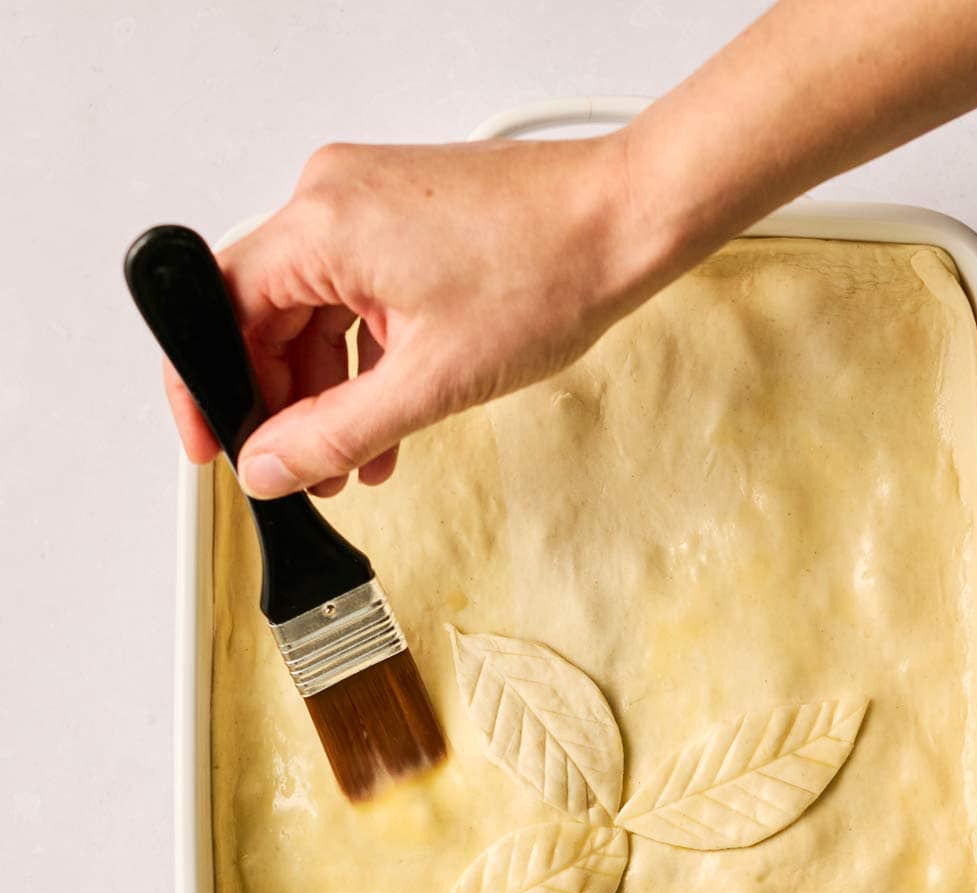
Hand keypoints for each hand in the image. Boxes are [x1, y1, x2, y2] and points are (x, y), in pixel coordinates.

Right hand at [166, 134, 656, 497]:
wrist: (626, 223)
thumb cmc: (549, 273)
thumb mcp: (429, 383)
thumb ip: (335, 435)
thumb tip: (271, 467)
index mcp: (321, 223)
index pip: (220, 310)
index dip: (207, 389)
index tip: (213, 444)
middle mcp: (333, 197)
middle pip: (265, 316)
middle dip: (282, 401)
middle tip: (301, 469)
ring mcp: (368, 202)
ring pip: (314, 313)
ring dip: (329, 391)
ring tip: (355, 461)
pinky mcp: (402, 217)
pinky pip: (355, 295)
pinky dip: (364, 359)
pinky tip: (387, 418)